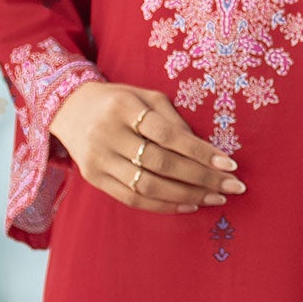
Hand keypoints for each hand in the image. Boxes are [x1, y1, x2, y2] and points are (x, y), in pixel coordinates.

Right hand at [47, 82, 241, 214]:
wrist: (69, 108)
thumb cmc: (119, 101)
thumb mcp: (146, 97)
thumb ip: (174, 120)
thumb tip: (206, 150)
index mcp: (123, 107)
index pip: (168, 135)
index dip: (200, 151)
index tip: (230, 164)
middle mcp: (107, 135)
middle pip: (161, 163)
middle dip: (202, 178)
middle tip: (233, 187)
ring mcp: (98, 160)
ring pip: (148, 186)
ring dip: (187, 195)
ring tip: (216, 198)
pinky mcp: (94, 178)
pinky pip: (132, 199)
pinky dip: (163, 205)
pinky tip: (189, 204)